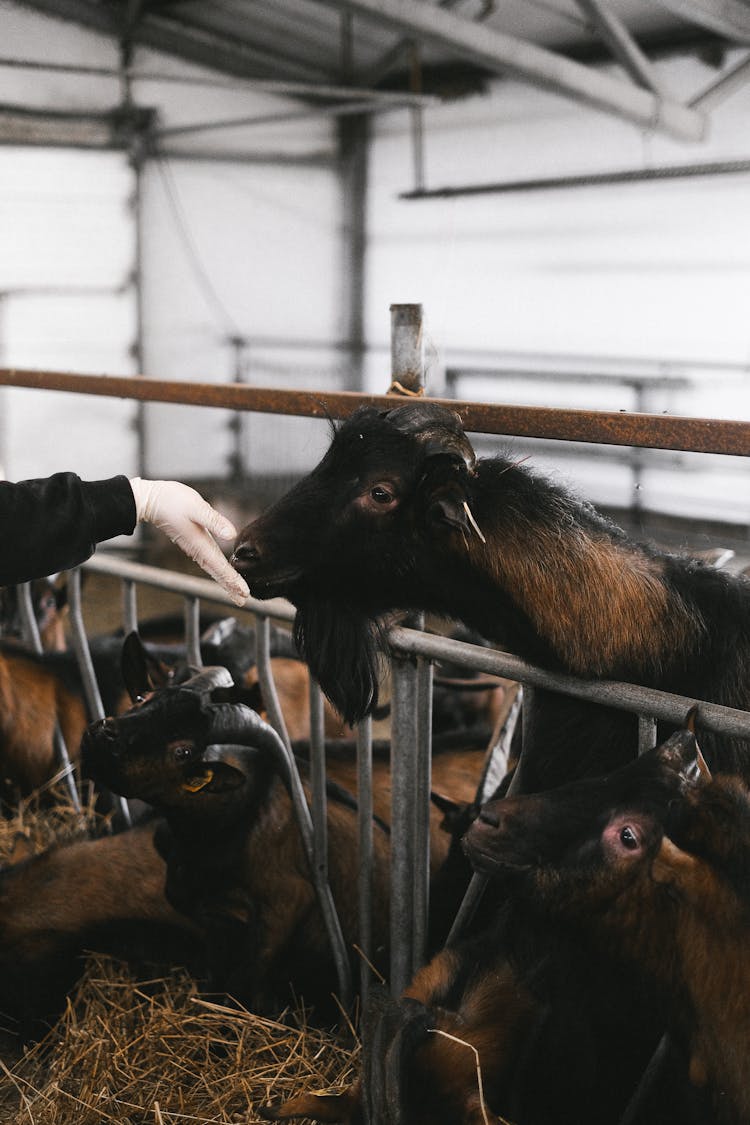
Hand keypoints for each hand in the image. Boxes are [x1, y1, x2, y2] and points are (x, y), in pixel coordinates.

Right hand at [129, 478, 249, 605]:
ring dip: (226, 581)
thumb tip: (232, 535)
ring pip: (213, 568)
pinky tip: (222, 573)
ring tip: (237, 593)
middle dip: (231, 587)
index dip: (233, 580)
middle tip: (244, 600)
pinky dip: (218, 570)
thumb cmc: (172, 501)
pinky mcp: (193, 543)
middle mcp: (198, 550)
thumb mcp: (196, 508)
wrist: (151, 500)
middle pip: (217, 573)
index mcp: (201, 544)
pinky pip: (209, 561)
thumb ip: (214, 521)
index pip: (220, 567)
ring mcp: (195, 547)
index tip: (245, 593)